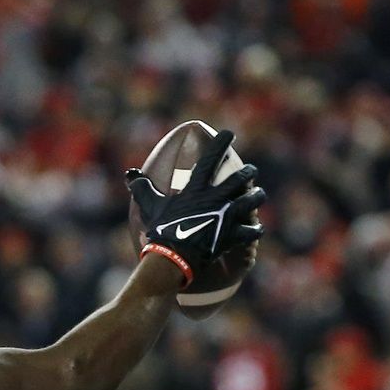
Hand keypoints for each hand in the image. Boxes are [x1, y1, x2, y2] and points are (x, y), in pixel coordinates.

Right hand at [125, 129, 265, 281]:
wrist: (173, 256)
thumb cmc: (161, 230)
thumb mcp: (150, 206)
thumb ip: (142, 188)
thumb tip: (131, 174)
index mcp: (197, 189)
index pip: (211, 159)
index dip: (221, 143)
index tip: (229, 133)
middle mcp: (217, 198)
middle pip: (241, 178)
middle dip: (249, 172)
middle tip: (251, 170)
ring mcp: (227, 216)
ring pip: (252, 201)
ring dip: (257, 196)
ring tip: (258, 195)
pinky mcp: (233, 235)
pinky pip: (252, 231)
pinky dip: (255, 230)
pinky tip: (257, 229)